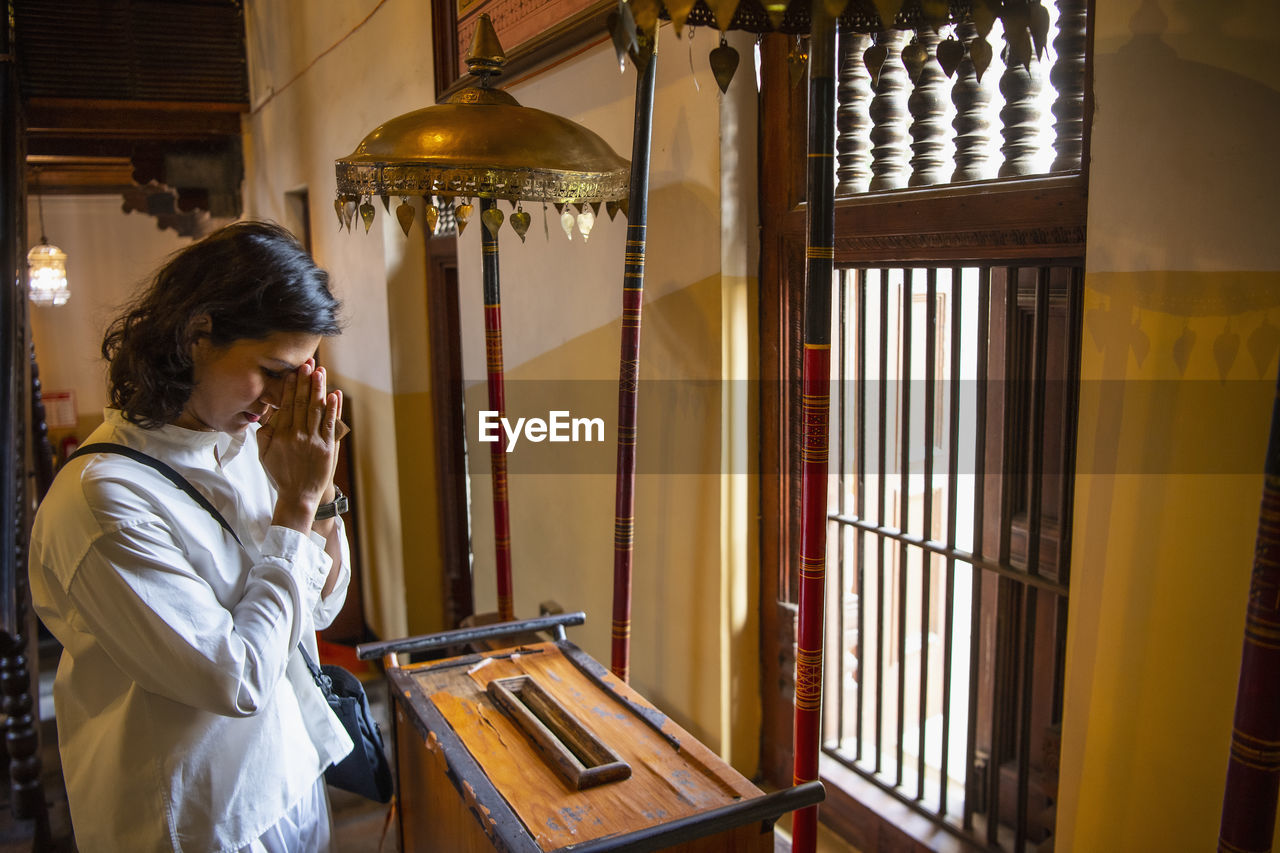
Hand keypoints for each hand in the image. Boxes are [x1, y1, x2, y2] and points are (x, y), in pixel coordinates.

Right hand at [259, 359, 342, 532]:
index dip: (290, 387)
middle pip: (301, 402)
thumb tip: (267, 413)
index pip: (285, 405)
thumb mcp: (264, 454)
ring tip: (321, 372)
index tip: (292, 372)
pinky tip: (334, 395)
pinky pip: (331, 424)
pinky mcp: (327, 447)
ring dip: (319, 389)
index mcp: (280, 435)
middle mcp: (296, 435)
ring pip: (316, 409)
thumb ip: (264, 433)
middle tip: (307, 364)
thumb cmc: (281, 474)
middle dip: (304, 382)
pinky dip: (333, 409)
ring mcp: (313, 440)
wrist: (299, 495)